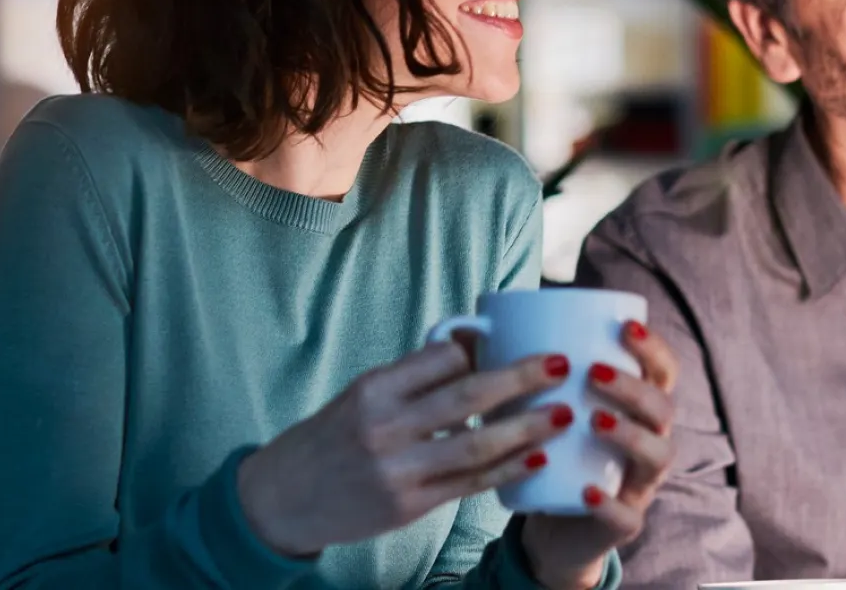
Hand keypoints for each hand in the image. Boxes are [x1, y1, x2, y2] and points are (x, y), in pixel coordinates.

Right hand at [237, 340, 575, 556]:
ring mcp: (398, 470)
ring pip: (476, 446)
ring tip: (564, 413)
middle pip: (468, 396)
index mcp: (374, 388)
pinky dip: (507, 470)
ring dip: (527, 428)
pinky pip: (469, 485)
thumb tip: (476, 343)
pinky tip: (538, 458)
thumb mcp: (362, 393)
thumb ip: (415, 375)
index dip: (481, 347)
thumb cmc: (333, 435)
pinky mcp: (408, 506)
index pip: (441, 357)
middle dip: (521, 378)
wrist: (282, 499)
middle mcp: (385, 427)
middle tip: (562, 365)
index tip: (515, 339)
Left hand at [520, 321, 678, 589]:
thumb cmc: (555, 452)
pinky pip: (628, 516)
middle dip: (634, 386)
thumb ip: (529, 373)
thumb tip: (480, 327)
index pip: (663, 370)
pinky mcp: (623, 523)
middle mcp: (650, 440)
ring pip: (659, 455)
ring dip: (630, 433)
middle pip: (663, 408)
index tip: (624, 327)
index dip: (652, 348)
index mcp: (637, 408)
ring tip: (594, 420)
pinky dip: (610, 503)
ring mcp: (639, 483)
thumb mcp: (549, 409)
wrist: (554, 525)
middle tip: (594, 372)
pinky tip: (587, 490)